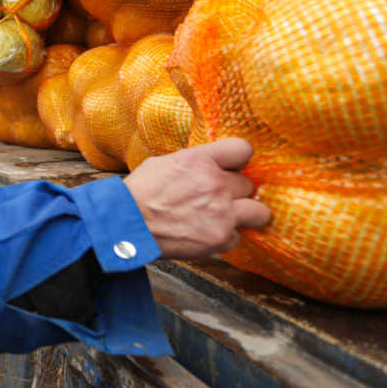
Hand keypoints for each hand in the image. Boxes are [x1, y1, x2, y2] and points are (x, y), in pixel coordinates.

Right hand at [123, 138, 270, 259]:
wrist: (128, 226)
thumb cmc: (138, 194)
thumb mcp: (162, 163)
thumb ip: (192, 163)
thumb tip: (205, 165)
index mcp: (200, 160)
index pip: (243, 149)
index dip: (239, 159)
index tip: (233, 167)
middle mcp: (216, 184)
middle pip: (249, 184)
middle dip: (236, 192)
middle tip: (219, 198)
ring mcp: (222, 213)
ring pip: (258, 212)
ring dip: (245, 215)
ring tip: (228, 217)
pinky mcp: (219, 238)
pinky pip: (237, 237)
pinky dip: (224, 237)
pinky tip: (207, 234)